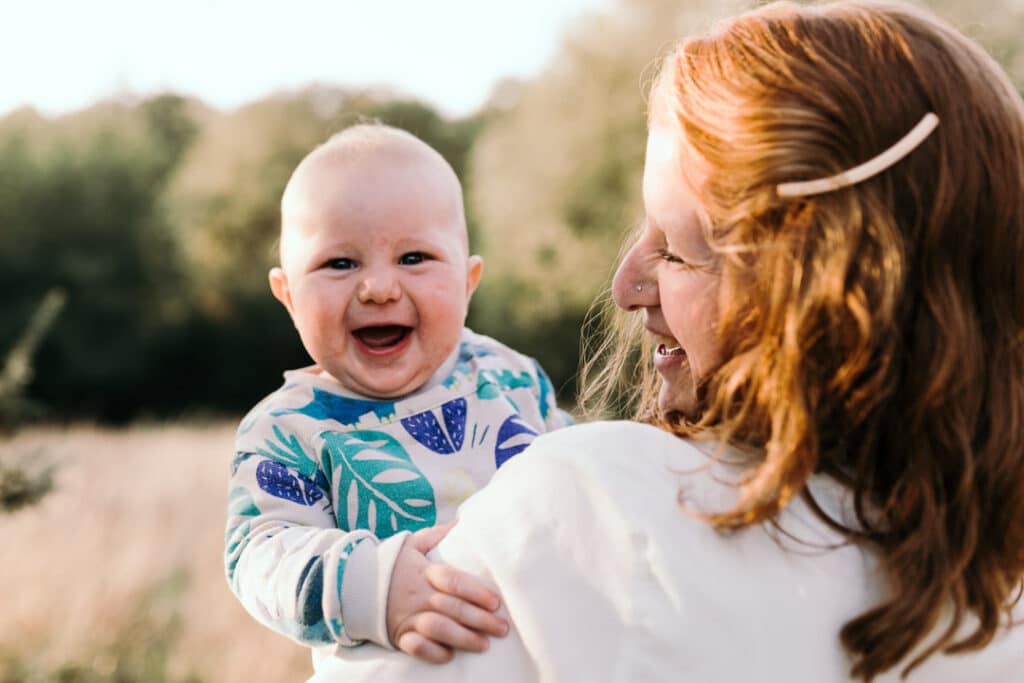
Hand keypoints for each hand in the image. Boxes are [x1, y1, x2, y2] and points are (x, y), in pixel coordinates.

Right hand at [386, 521, 507, 662]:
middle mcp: (418, 595)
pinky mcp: (399, 634)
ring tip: (484, 645)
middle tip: (501, 628)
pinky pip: (416, 647)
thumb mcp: (413, 543)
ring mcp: (408, 616)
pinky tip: (450, 656)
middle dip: (479, 619)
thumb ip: (439, 534)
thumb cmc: (392, 563)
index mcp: (425, 571)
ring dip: (462, 638)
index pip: (453, 580)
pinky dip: (432, 652)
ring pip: (438, 628)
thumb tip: (464, 521)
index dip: (476, 592)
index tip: (495, 602)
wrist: (355, 583)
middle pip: (452, 607)